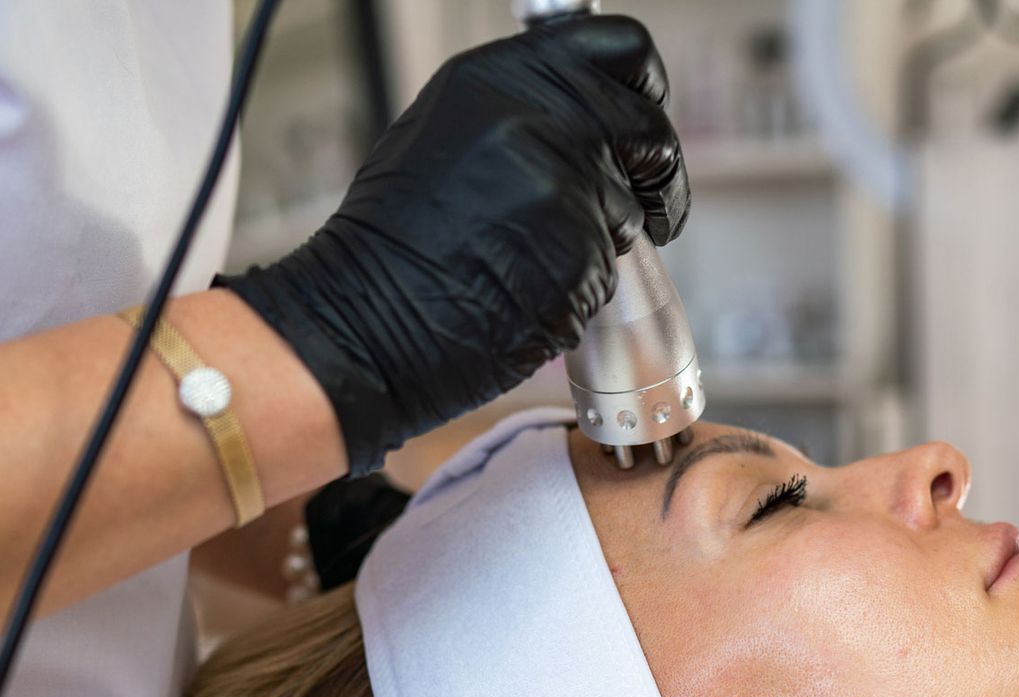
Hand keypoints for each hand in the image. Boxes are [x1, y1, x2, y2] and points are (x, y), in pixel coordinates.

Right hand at [223, 16, 689, 476]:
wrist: (362, 320)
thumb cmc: (396, 244)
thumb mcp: (451, 133)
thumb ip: (529, 112)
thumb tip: (598, 119)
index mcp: (502, 78)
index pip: (624, 52)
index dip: (646, 98)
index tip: (643, 134)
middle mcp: (536, 118)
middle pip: (651, 132)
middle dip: (657, 179)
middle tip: (644, 209)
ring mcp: (560, 187)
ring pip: (631, 212)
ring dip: (601, 243)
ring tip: (528, 259)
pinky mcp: (577, 253)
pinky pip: (611, 272)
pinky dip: (580, 290)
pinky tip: (524, 293)